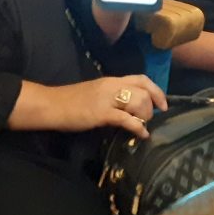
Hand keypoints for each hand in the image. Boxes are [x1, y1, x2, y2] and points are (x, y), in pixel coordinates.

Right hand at [22, 75, 167, 136]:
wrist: (51, 105)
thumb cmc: (70, 101)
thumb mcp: (95, 93)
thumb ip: (111, 97)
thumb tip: (127, 109)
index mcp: (111, 80)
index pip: (141, 79)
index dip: (156, 90)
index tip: (162, 104)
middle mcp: (111, 86)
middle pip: (143, 90)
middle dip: (152, 107)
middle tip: (148, 119)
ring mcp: (106, 99)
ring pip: (138, 101)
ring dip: (145, 116)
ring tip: (141, 126)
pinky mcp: (101, 113)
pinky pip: (126, 119)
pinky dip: (138, 127)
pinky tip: (141, 135)